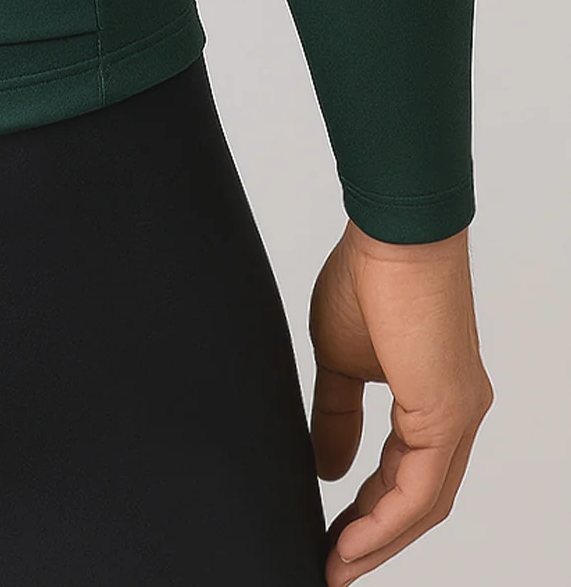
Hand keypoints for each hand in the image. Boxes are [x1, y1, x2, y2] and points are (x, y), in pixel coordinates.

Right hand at [309, 217, 493, 582]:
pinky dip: (385, 521)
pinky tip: (352, 539)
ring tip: (336, 563)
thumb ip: (338, 416)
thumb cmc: (369, 275)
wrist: (392, 234)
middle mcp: (457, 412)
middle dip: (374, 539)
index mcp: (434, 396)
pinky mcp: (448, 414)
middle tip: (332, 565)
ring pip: (423, 503)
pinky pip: (419, 489)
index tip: (331, 538)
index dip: (368, 512)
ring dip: (378, 540)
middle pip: (419, 500)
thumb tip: (329, 466)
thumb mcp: (340, 360)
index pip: (403, 473)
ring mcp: (459, 415)